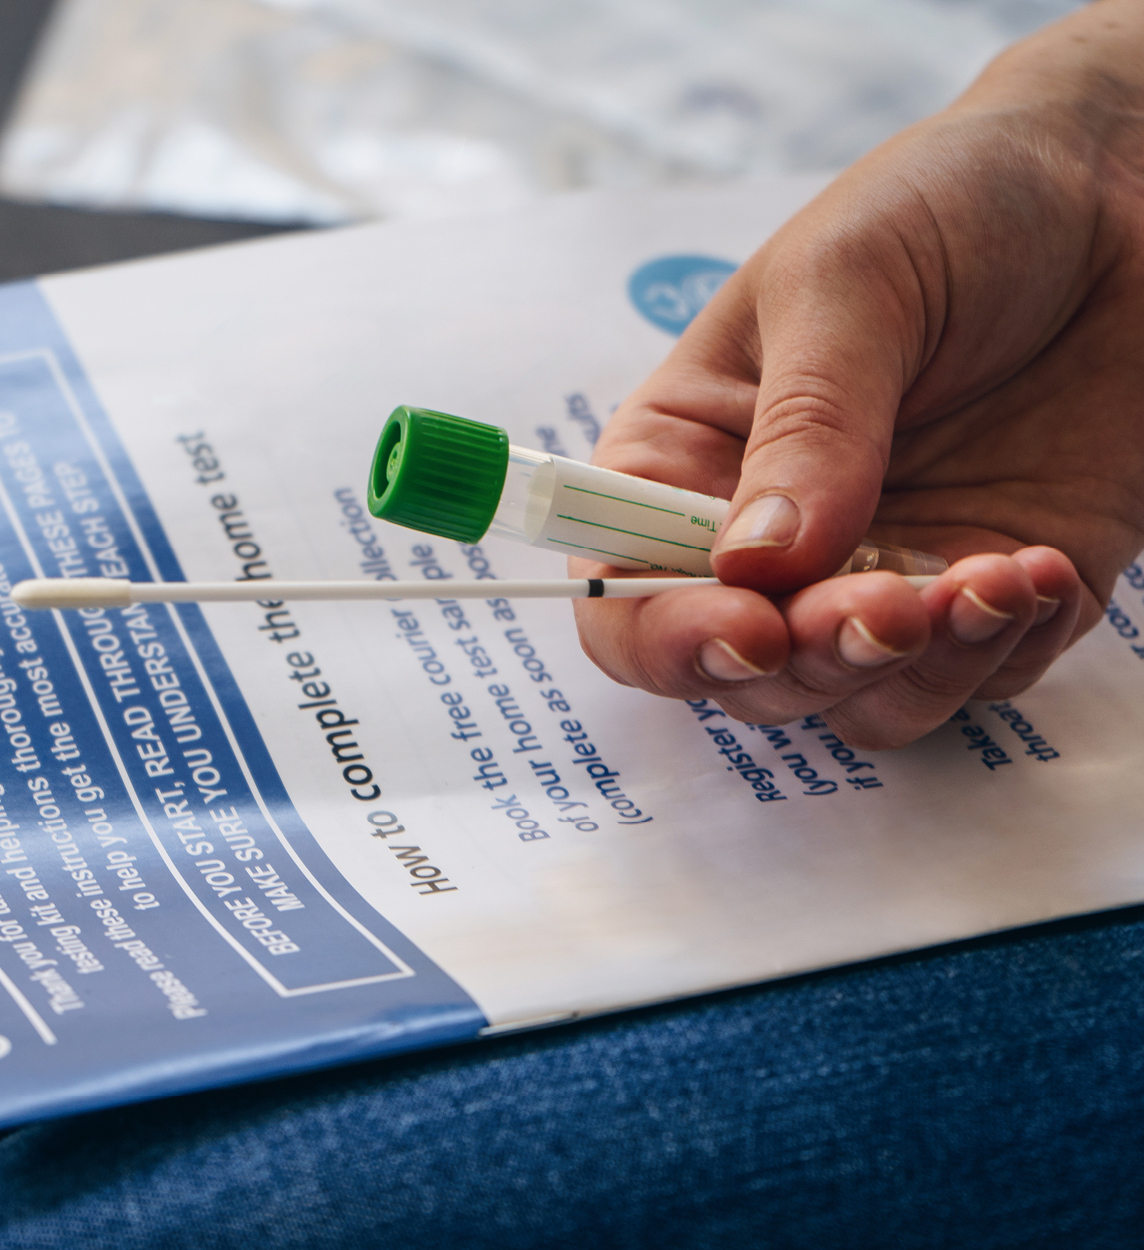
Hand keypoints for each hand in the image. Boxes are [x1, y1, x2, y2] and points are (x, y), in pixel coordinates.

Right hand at [574, 0, 1143, 748]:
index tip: (747, 626)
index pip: (627, 592)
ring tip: (990, 579)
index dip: (666, 634)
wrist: (1123, 179)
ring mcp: (885, 568)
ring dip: (914, 673)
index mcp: (689, 457)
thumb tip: (754, 563)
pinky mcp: (994, 590)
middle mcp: (772, 536)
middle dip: (811, 657)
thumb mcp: (847, 281)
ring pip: (858, 703)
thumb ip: (806, 425)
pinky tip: (1041, 566)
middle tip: (889, 608)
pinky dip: (1005, 652)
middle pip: (743, 672)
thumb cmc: (948, 202)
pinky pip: (980, 685)